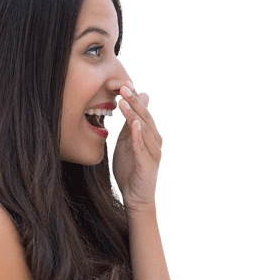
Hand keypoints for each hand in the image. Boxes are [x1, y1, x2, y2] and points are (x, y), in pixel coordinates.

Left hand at [112, 81, 162, 213]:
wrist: (135, 197)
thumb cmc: (131, 168)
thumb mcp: (127, 141)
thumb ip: (130, 123)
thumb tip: (134, 103)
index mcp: (150, 134)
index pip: (143, 112)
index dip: (134, 98)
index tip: (123, 83)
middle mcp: (155, 141)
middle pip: (145, 117)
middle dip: (134, 101)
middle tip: (123, 86)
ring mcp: (153, 153)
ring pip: (144, 129)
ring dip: (133, 114)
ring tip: (123, 101)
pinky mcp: (147, 165)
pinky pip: (142, 148)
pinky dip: (138, 135)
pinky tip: (132, 124)